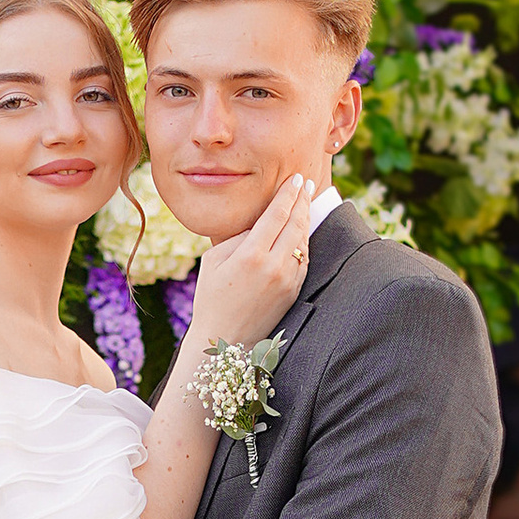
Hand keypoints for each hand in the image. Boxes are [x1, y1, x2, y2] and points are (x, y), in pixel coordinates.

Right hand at [184, 171, 314, 354]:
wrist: (225, 340)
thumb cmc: (211, 297)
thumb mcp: (213, 260)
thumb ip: (238, 237)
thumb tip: (260, 222)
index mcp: (251, 255)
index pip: (277, 214)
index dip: (289, 193)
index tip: (296, 178)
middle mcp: (274, 266)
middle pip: (295, 223)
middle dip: (303, 200)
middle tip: (307, 182)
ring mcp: (287, 280)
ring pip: (303, 240)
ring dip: (306, 218)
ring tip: (306, 202)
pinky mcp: (294, 291)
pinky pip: (304, 259)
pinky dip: (304, 241)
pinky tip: (302, 230)